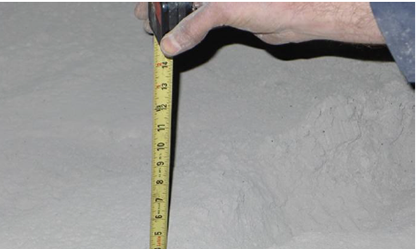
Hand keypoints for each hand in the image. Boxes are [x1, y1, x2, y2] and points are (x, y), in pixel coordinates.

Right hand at [134, 2, 384, 56]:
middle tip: (147, 24)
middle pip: (180, 1)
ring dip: (173, 22)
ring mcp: (220, 1)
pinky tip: (178, 39)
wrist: (304, 13)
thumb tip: (169, 44)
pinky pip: (200, 20)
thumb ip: (192, 25)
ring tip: (158, 35)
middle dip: (161, 10)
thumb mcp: (223, 9)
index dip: (157, 2)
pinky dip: (187, 29)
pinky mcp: (228, 12)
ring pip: (189, 9)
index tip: (143, 12)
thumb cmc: (271, 1)